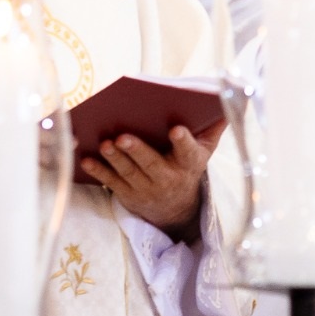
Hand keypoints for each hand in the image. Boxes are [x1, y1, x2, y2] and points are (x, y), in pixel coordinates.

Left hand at [80, 121, 222, 242]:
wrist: (176, 209)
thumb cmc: (188, 168)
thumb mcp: (205, 151)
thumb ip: (213, 129)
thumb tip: (227, 107)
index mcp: (189, 164)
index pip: (188, 152)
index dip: (183, 141)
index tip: (176, 129)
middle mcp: (168, 178)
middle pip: (152, 164)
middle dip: (137, 151)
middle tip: (123, 137)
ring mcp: (146, 189)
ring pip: (129, 173)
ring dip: (116, 159)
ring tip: (105, 144)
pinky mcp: (128, 195)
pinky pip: (112, 183)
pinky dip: (99, 172)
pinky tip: (87, 160)